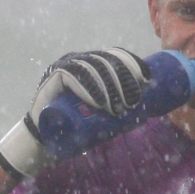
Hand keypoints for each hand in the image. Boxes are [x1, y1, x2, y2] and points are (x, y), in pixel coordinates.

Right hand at [0, 48, 148, 179]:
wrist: (47, 138)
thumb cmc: (77, 126)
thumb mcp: (103, 114)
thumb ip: (119, 108)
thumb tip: (147, 110)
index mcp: (94, 64)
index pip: (115, 55)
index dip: (132, 63)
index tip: (146, 79)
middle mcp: (80, 60)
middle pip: (106, 60)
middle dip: (123, 79)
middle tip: (133, 102)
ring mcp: (66, 65)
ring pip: (92, 67)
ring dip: (109, 86)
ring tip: (118, 107)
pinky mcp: (54, 76)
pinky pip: (73, 75)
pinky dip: (88, 88)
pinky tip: (99, 101)